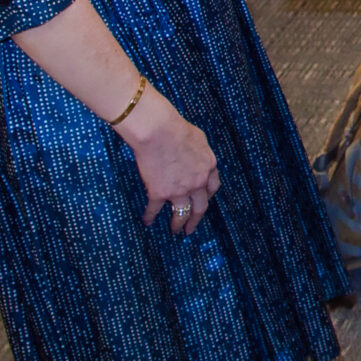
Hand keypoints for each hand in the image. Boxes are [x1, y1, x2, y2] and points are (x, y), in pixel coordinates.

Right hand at [120, 95, 219, 234]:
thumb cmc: (177, 129)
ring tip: (175, 231)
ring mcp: (179, 190)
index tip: (202, 202)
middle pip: (200, 207)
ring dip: (178, 224)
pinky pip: (154, 210)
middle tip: (191, 228)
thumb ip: (201, 152)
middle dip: (196, 219)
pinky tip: (148, 221)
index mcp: (208, 167)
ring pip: (181, 214)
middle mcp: (197, 183)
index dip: (207, 196)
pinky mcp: (159, 193)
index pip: (212, 187)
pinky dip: (150, 217)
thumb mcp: (200, 139)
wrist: (158, 131)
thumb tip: (197, 155)